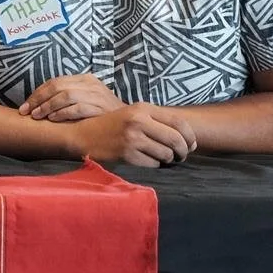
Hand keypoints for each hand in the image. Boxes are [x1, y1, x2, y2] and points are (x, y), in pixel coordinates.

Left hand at [20, 74, 123, 122]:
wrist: (127, 123)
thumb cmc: (100, 114)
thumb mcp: (84, 99)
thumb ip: (65, 98)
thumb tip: (36, 104)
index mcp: (85, 79)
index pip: (55, 82)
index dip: (37, 93)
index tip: (25, 106)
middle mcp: (90, 84)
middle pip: (57, 87)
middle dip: (38, 100)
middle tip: (26, 112)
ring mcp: (97, 95)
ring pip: (65, 96)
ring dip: (47, 106)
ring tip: (37, 116)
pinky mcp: (100, 107)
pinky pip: (76, 108)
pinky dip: (62, 113)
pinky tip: (53, 119)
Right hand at [64, 103, 196, 166]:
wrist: (82, 135)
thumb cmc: (111, 126)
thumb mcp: (133, 114)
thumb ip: (158, 122)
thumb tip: (189, 141)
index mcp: (143, 108)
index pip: (179, 122)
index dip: (190, 136)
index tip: (191, 145)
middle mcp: (138, 121)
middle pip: (176, 140)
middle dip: (183, 152)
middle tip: (181, 157)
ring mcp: (132, 138)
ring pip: (166, 153)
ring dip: (169, 159)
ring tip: (164, 159)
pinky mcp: (126, 154)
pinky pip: (153, 163)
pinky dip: (155, 164)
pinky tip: (148, 160)